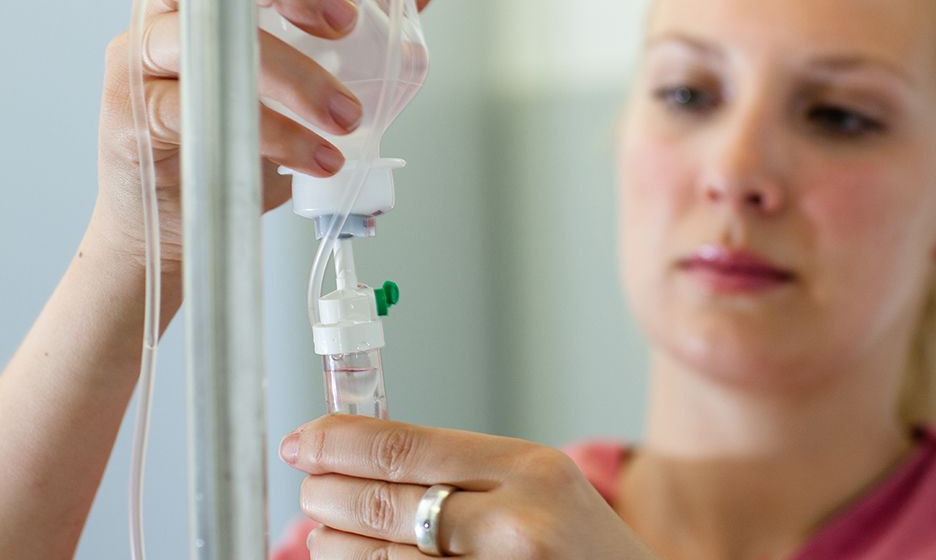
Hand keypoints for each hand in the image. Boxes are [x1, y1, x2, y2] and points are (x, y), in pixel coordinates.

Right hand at [93, 0, 451, 272]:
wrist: (183, 218)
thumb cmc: (243, 136)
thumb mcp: (319, 69)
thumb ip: (371, 18)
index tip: (345, 1)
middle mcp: (172, 9)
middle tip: (343, 26)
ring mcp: (145, 56)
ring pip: (211, 41)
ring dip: (294, 81)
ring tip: (345, 120)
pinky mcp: (135, 113)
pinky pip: (197, 110)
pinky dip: (270, 137)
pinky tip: (311, 157)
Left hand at [281, 415, 659, 558]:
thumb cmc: (581, 545)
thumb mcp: (540, 483)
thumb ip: (465, 470)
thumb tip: (365, 456)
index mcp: (527, 469)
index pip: (404, 446)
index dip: (338, 442)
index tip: (303, 440)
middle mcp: (515, 524)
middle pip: (383, 503)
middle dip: (327, 493)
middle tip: (309, 485)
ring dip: (335, 542)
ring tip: (326, 530)